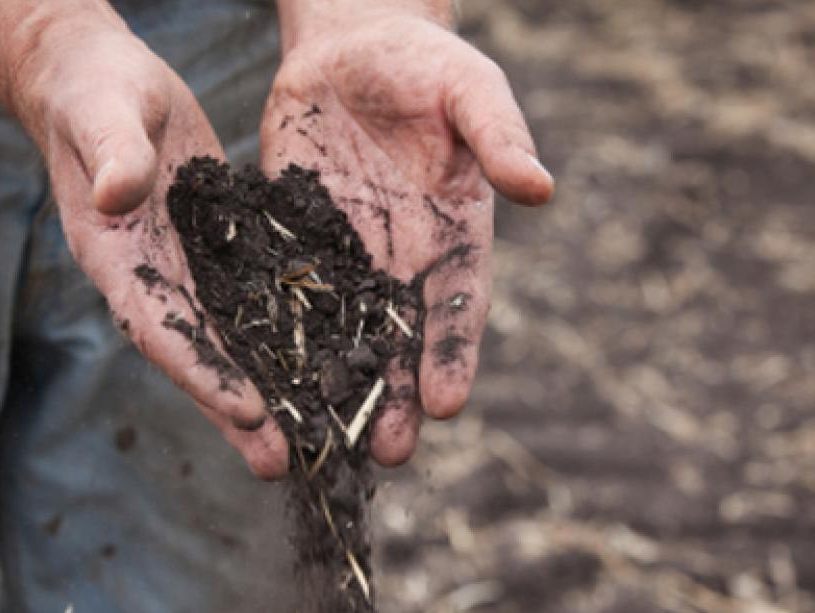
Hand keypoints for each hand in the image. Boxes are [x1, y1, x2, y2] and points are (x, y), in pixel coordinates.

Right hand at [6, 6, 287, 477]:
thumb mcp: (104, 111)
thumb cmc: (96, 91)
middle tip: (285, 461)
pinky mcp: (222, 250)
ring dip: (270, 388)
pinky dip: (285, 335)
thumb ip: (113, 153)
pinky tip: (324, 362)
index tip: (247, 410)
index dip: (202, 371)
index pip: (160, 326)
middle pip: (201, 354)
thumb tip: (119, 194)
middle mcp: (154, 276)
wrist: (107, 83)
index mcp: (118, 255)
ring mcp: (188, 270)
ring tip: (311, 437)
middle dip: (241, 409)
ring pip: (233, 339)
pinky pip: (256, 300)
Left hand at [262, 2, 553, 464]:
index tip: (448, 404)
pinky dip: (285, 341)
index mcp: (455, 232)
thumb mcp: (468, 89)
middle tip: (390, 452)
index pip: (458, 304)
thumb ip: (499, 137)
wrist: (350, 43)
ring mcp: (349, 253)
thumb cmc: (423, 62)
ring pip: (347, 332)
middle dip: (398, 395)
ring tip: (333, 442)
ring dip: (342, 386)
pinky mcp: (297, 239)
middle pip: (403, 336)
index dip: (453, 354)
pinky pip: (292, 296)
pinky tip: (274, 383)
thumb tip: (541, 189)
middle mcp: (405, 256)